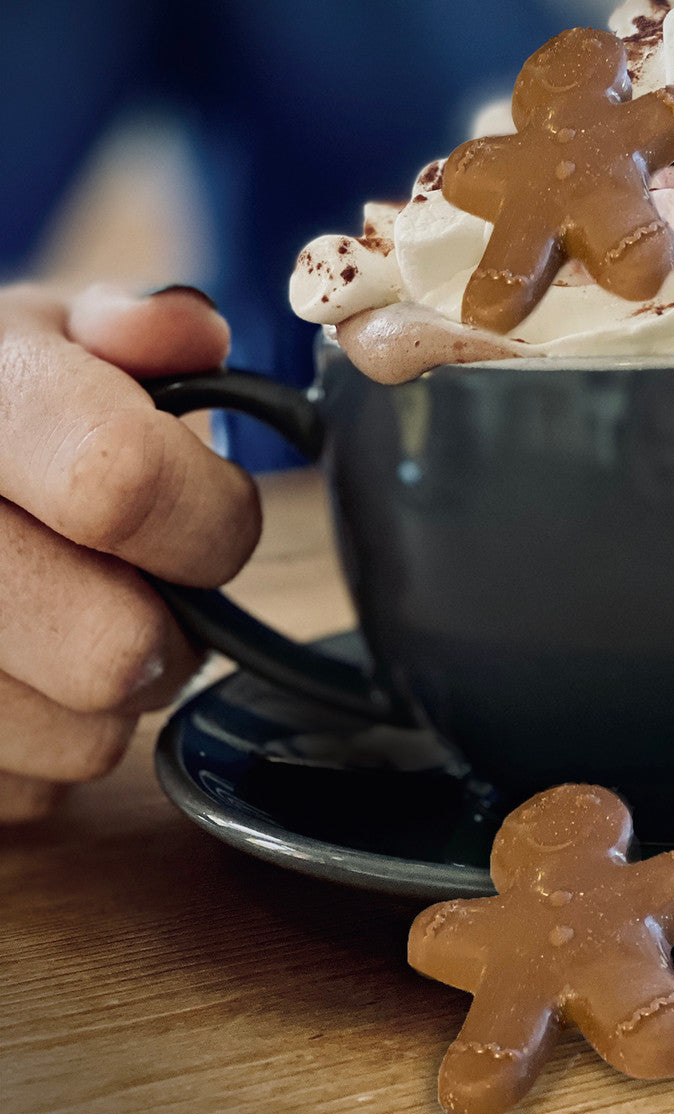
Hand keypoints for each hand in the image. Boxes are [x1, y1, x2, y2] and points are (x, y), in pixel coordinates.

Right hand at [0, 283, 261, 820]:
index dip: (209, 515)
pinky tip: (9, 671)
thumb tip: (184, 329)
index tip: (213, 511)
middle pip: (117, 650)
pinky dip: (43, 744)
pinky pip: (31, 789)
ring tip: (62, 621)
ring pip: (85, 740)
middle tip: (140, 584)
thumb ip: (134, 324)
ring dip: (108, 695)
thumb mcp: (48, 337)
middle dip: (171, 626)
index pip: (123, 483)